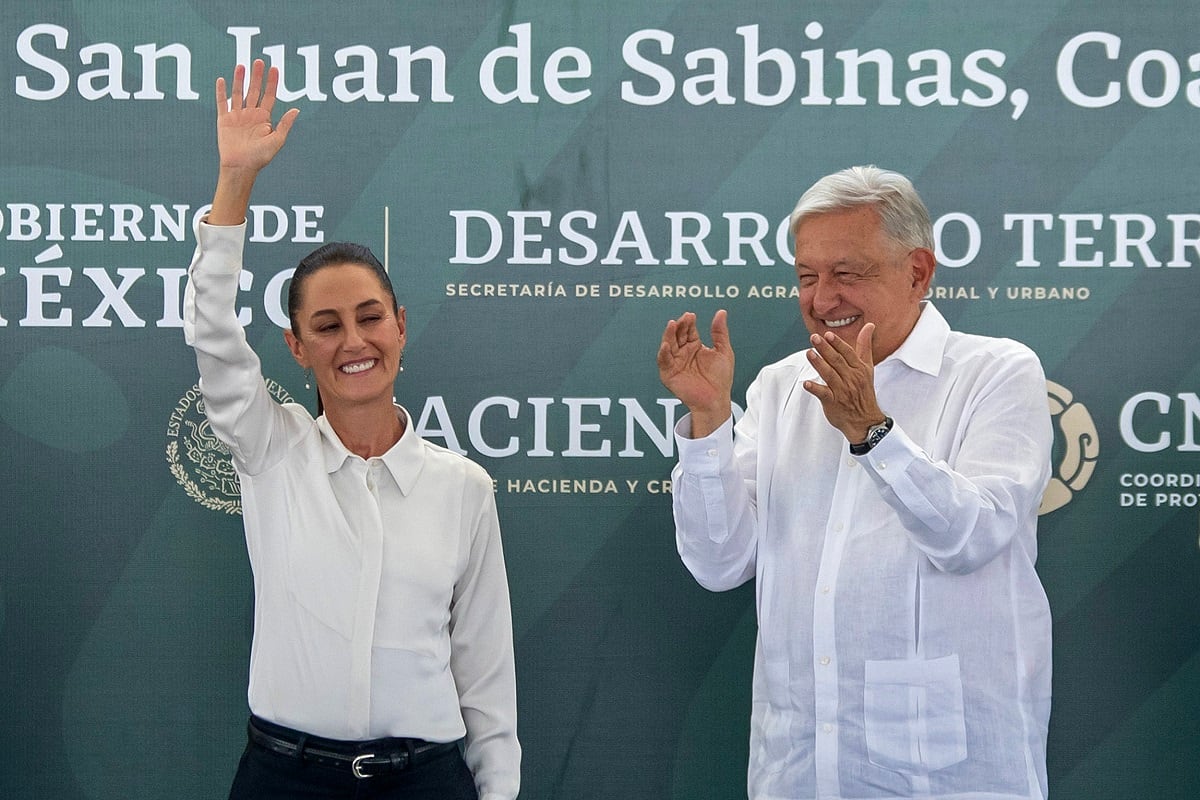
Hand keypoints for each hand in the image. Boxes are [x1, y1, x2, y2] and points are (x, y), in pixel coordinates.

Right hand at [215, 59, 297, 173]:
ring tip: (242, 66)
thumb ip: (284, 125)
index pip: (269, 96)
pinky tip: (222, 80)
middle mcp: (251, 114)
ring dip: (239, 79)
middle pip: (254, 91)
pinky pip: (222, 103)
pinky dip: (221, 92)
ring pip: (238, 93)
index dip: (272, 83)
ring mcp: (237, 116)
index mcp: (264, 119)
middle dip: (257, 76)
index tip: (275, 69)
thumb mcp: (276, 141)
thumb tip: (296, 110)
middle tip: (259, 61)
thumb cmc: (260, 158)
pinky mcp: (224, 120)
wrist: (240, 167)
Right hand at [658, 310, 733, 437]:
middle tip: (683, 319)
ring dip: (669, 335)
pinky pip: (663, 362)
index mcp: (694, 347)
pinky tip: (667, 345)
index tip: (691, 315)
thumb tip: (721, 313)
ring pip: (668, 345)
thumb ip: (720, 332)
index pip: (688, 331)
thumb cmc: (720, 378)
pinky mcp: (669, 374)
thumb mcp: (723, 351)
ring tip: (672, 325)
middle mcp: (683, 353)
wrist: (716, 399)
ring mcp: (675, 363)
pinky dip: (663, 353)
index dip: (689, 323)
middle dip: (679, 326)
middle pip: (677, 335)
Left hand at [802, 323, 885, 442]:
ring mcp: (842, 391)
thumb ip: (865, 346)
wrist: (865, 420)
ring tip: (809, 353)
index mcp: (859, 369)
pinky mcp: (833, 402)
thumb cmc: (864, 391)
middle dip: (825, 349)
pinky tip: (806, 383)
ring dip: (819, 364)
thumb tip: (869, 326)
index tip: (828, 335)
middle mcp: (851, 378)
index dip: (837, 344)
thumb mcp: (867, 367)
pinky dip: (815, 388)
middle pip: (837, 361)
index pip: (848, 353)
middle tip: (814, 338)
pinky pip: (824, 394)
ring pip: (830, 375)